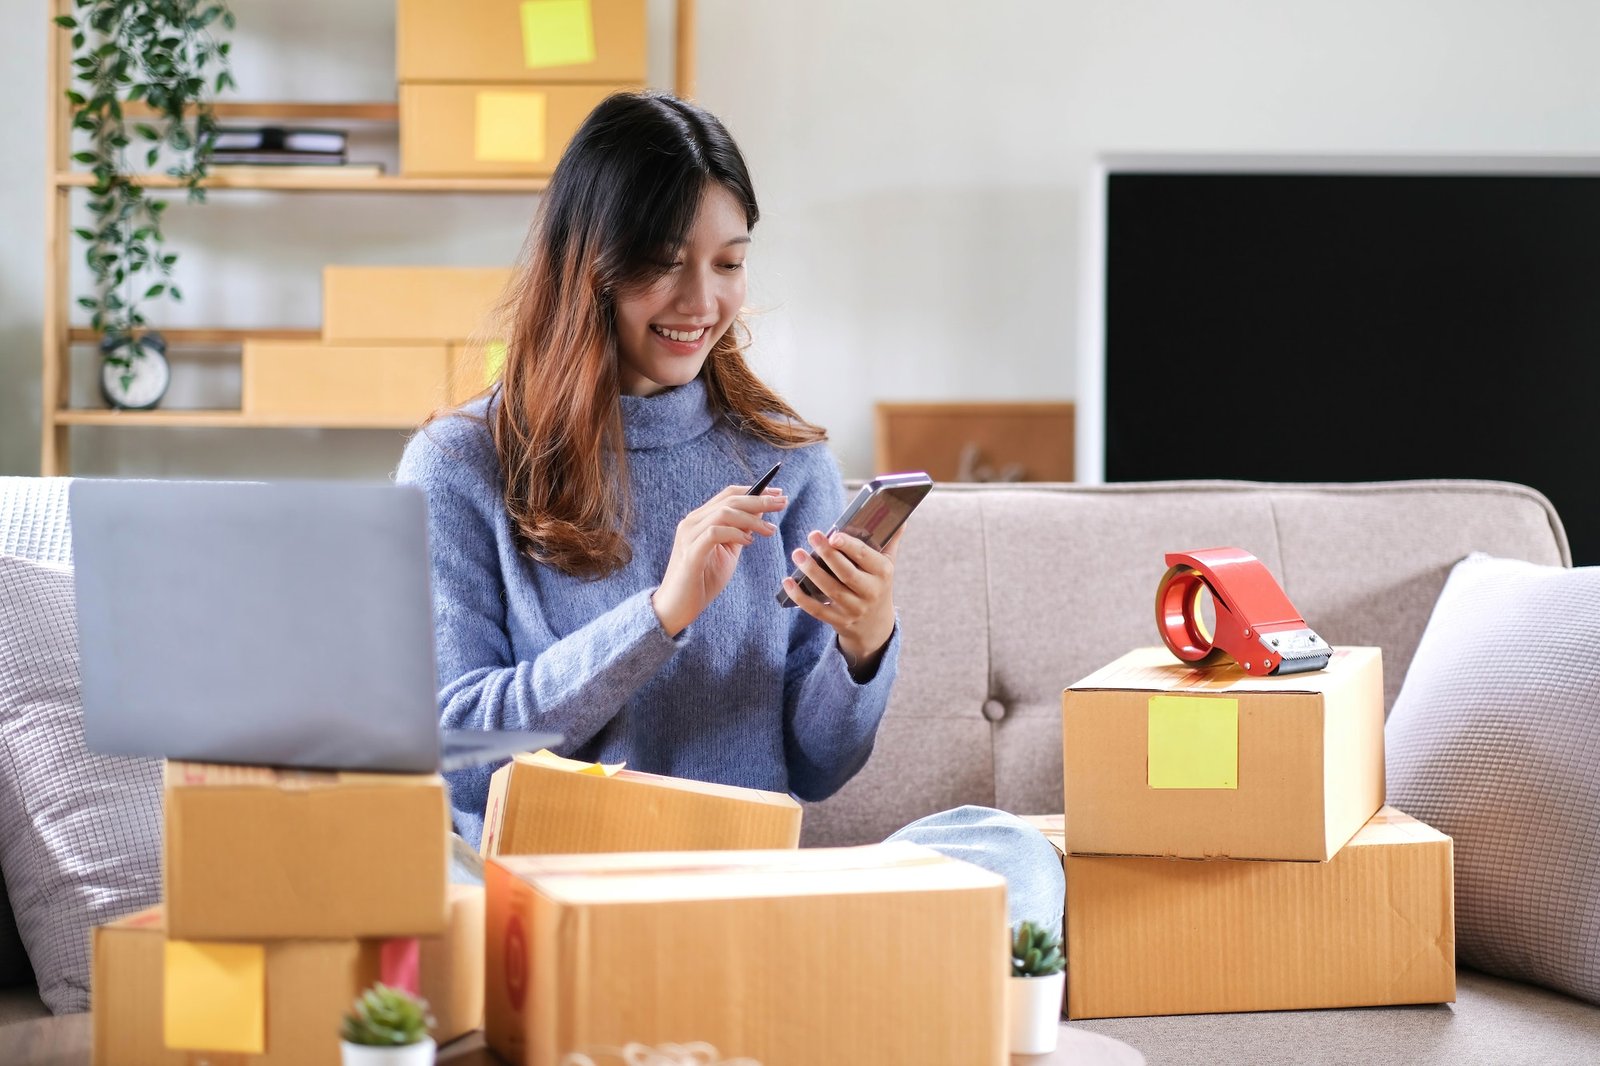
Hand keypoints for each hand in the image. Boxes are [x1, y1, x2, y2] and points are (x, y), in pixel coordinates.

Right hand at [652, 484, 786, 636]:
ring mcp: (689, 536)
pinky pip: (714, 533)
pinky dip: (735, 533)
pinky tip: (748, 541)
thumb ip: (740, 531)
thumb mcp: (728, 551)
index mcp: (701, 519)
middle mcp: (692, 522)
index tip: (778, 493)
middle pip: (729, 500)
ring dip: (751, 518)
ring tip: (770, 530)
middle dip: (760, 499)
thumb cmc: (702, 581)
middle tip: (782, 503)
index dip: (755, 490)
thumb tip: (760, 512)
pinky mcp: (691, 553)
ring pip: (724, 513)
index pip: (728, 494)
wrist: (676, 608)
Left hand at [782, 525, 903, 675]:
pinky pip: (817, 609)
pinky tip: (788, 582)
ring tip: (798, 554)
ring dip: (812, 571)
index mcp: (883, 573)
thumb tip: (900, 517)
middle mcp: (870, 592)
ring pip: (830, 590)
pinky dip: (800, 597)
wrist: (876, 626)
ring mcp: (854, 609)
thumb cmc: (878, 585)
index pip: (865, 557)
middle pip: (846, 573)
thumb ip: (890, 540)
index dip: (849, 546)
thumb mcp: (888, 564)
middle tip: (812, 535)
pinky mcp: (838, 621)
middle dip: (828, 554)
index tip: (834, 534)